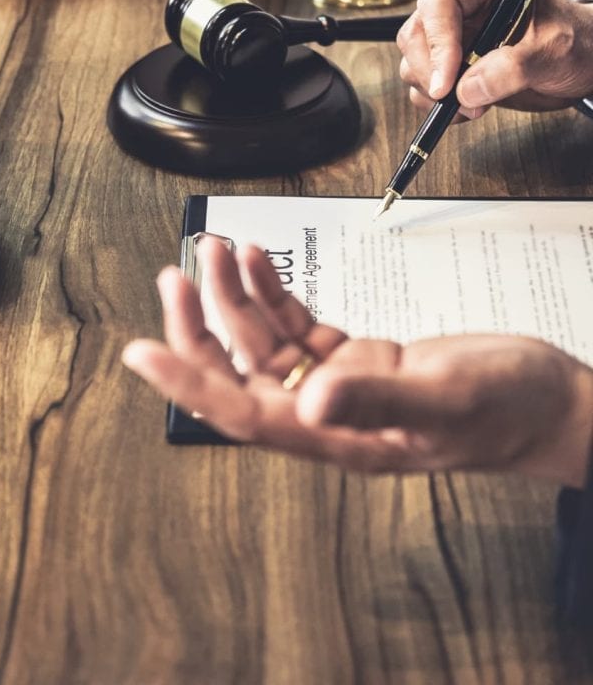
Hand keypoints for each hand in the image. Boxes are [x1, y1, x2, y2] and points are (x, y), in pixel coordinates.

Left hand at [123, 237, 592, 487]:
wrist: (545, 400)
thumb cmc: (506, 408)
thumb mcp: (446, 399)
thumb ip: (378, 401)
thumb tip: (307, 401)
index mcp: (338, 435)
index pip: (242, 411)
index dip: (187, 382)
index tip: (141, 352)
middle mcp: (328, 413)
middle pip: (239, 373)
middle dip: (201, 325)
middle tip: (176, 276)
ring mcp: (342, 385)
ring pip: (265, 342)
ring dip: (236, 297)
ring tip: (217, 251)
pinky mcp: (359, 361)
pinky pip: (300, 327)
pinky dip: (276, 293)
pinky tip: (260, 264)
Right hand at [397, 0, 592, 118]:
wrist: (585, 64)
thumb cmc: (579, 44)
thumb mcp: (554, 51)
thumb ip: (512, 69)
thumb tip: (466, 90)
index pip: (440, 4)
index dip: (438, 43)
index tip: (446, 83)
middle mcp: (463, 5)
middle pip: (416, 34)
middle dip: (431, 72)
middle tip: (457, 100)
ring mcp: (454, 36)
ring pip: (413, 63)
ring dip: (435, 93)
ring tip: (475, 105)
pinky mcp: (451, 65)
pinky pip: (423, 87)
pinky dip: (438, 106)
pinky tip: (469, 108)